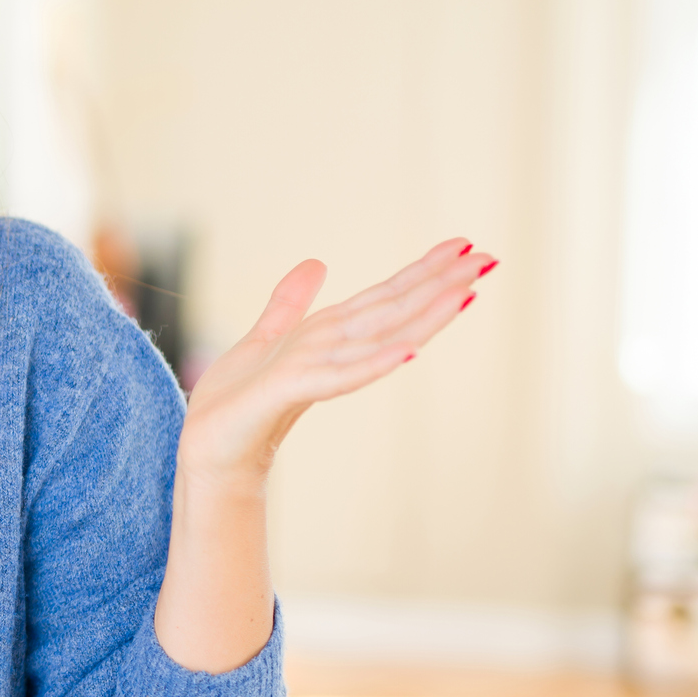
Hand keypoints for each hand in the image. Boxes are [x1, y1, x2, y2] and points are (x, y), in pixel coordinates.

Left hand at [177, 238, 494, 490]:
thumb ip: (290, 305)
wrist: (208, 452)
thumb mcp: (264, 340)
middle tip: (489, 258)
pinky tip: (409, 352)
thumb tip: (316, 263)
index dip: (422, 271)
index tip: (464, 243)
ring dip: (424, 318)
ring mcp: (317, 374)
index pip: (383, 297)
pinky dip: (375, 364)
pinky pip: (340, 377)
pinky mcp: (290, 393)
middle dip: (440, 285)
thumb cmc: (234, 404)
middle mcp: (331, 352)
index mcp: (327, 337)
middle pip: (393, 312)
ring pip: (380, 339)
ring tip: (466, 292)